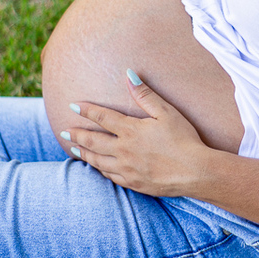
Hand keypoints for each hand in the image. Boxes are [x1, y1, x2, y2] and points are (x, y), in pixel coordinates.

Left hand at [58, 70, 207, 195]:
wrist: (195, 172)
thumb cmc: (184, 139)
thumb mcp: (166, 112)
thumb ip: (145, 94)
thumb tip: (129, 75)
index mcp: (131, 130)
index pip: (102, 117)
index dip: (87, 110)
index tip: (73, 105)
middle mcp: (124, 150)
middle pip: (93, 141)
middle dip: (76, 134)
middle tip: (63, 131)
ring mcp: (127, 168)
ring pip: (97, 160)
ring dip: (83, 152)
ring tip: (72, 147)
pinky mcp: (133, 182)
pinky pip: (109, 175)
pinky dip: (99, 169)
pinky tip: (96, 166)